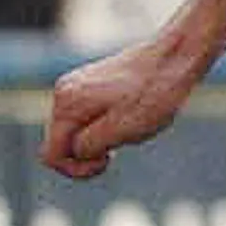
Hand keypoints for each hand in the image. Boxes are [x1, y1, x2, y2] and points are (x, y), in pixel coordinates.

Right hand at [41, 29, 204, 179]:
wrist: (174, 57)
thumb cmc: (153, 94)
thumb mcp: (121, 131)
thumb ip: (88, 146)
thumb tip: (73, 151)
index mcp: (67, 103)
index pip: (51, 155)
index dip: (76, 169)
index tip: (107, 160)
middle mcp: (64, 91)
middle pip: (60, 144)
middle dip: (87, 154)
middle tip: (119, 147)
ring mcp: (76, 86)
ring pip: (75, 132)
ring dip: (98, 140)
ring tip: (129, 128)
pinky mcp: (90, 85)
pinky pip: (86, 119)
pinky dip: (104, 127)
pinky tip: (129, 118)